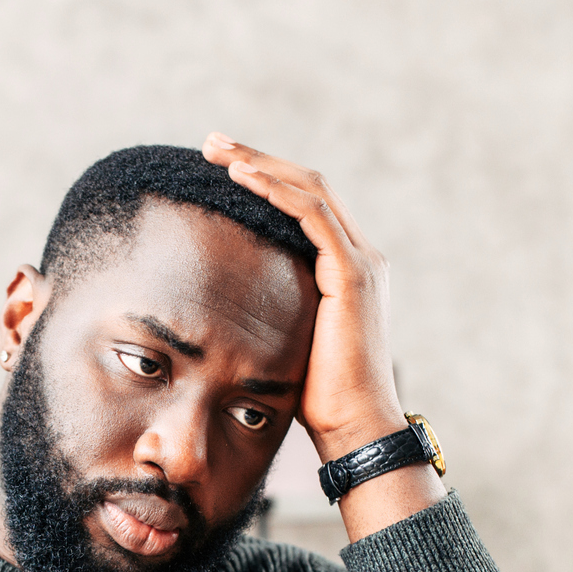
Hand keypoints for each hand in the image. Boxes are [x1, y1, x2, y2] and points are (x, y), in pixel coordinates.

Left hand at [201, 133, 444, 539]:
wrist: (354, 427)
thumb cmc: (317, 397)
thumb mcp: (286, 338)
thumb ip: (272, 309)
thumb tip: (228, 305)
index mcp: (346, 268)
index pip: (304, 205)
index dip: (264, 179)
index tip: (221, 167)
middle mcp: (360, 255)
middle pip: (307, 185)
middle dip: (257, 159)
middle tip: (211, 144)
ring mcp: (360, 262)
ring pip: (309, 189)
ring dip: (260, 164)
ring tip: (217, 151)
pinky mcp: (353, 274)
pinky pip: (312, 215)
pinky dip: (276, 191)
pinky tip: (242, 178)